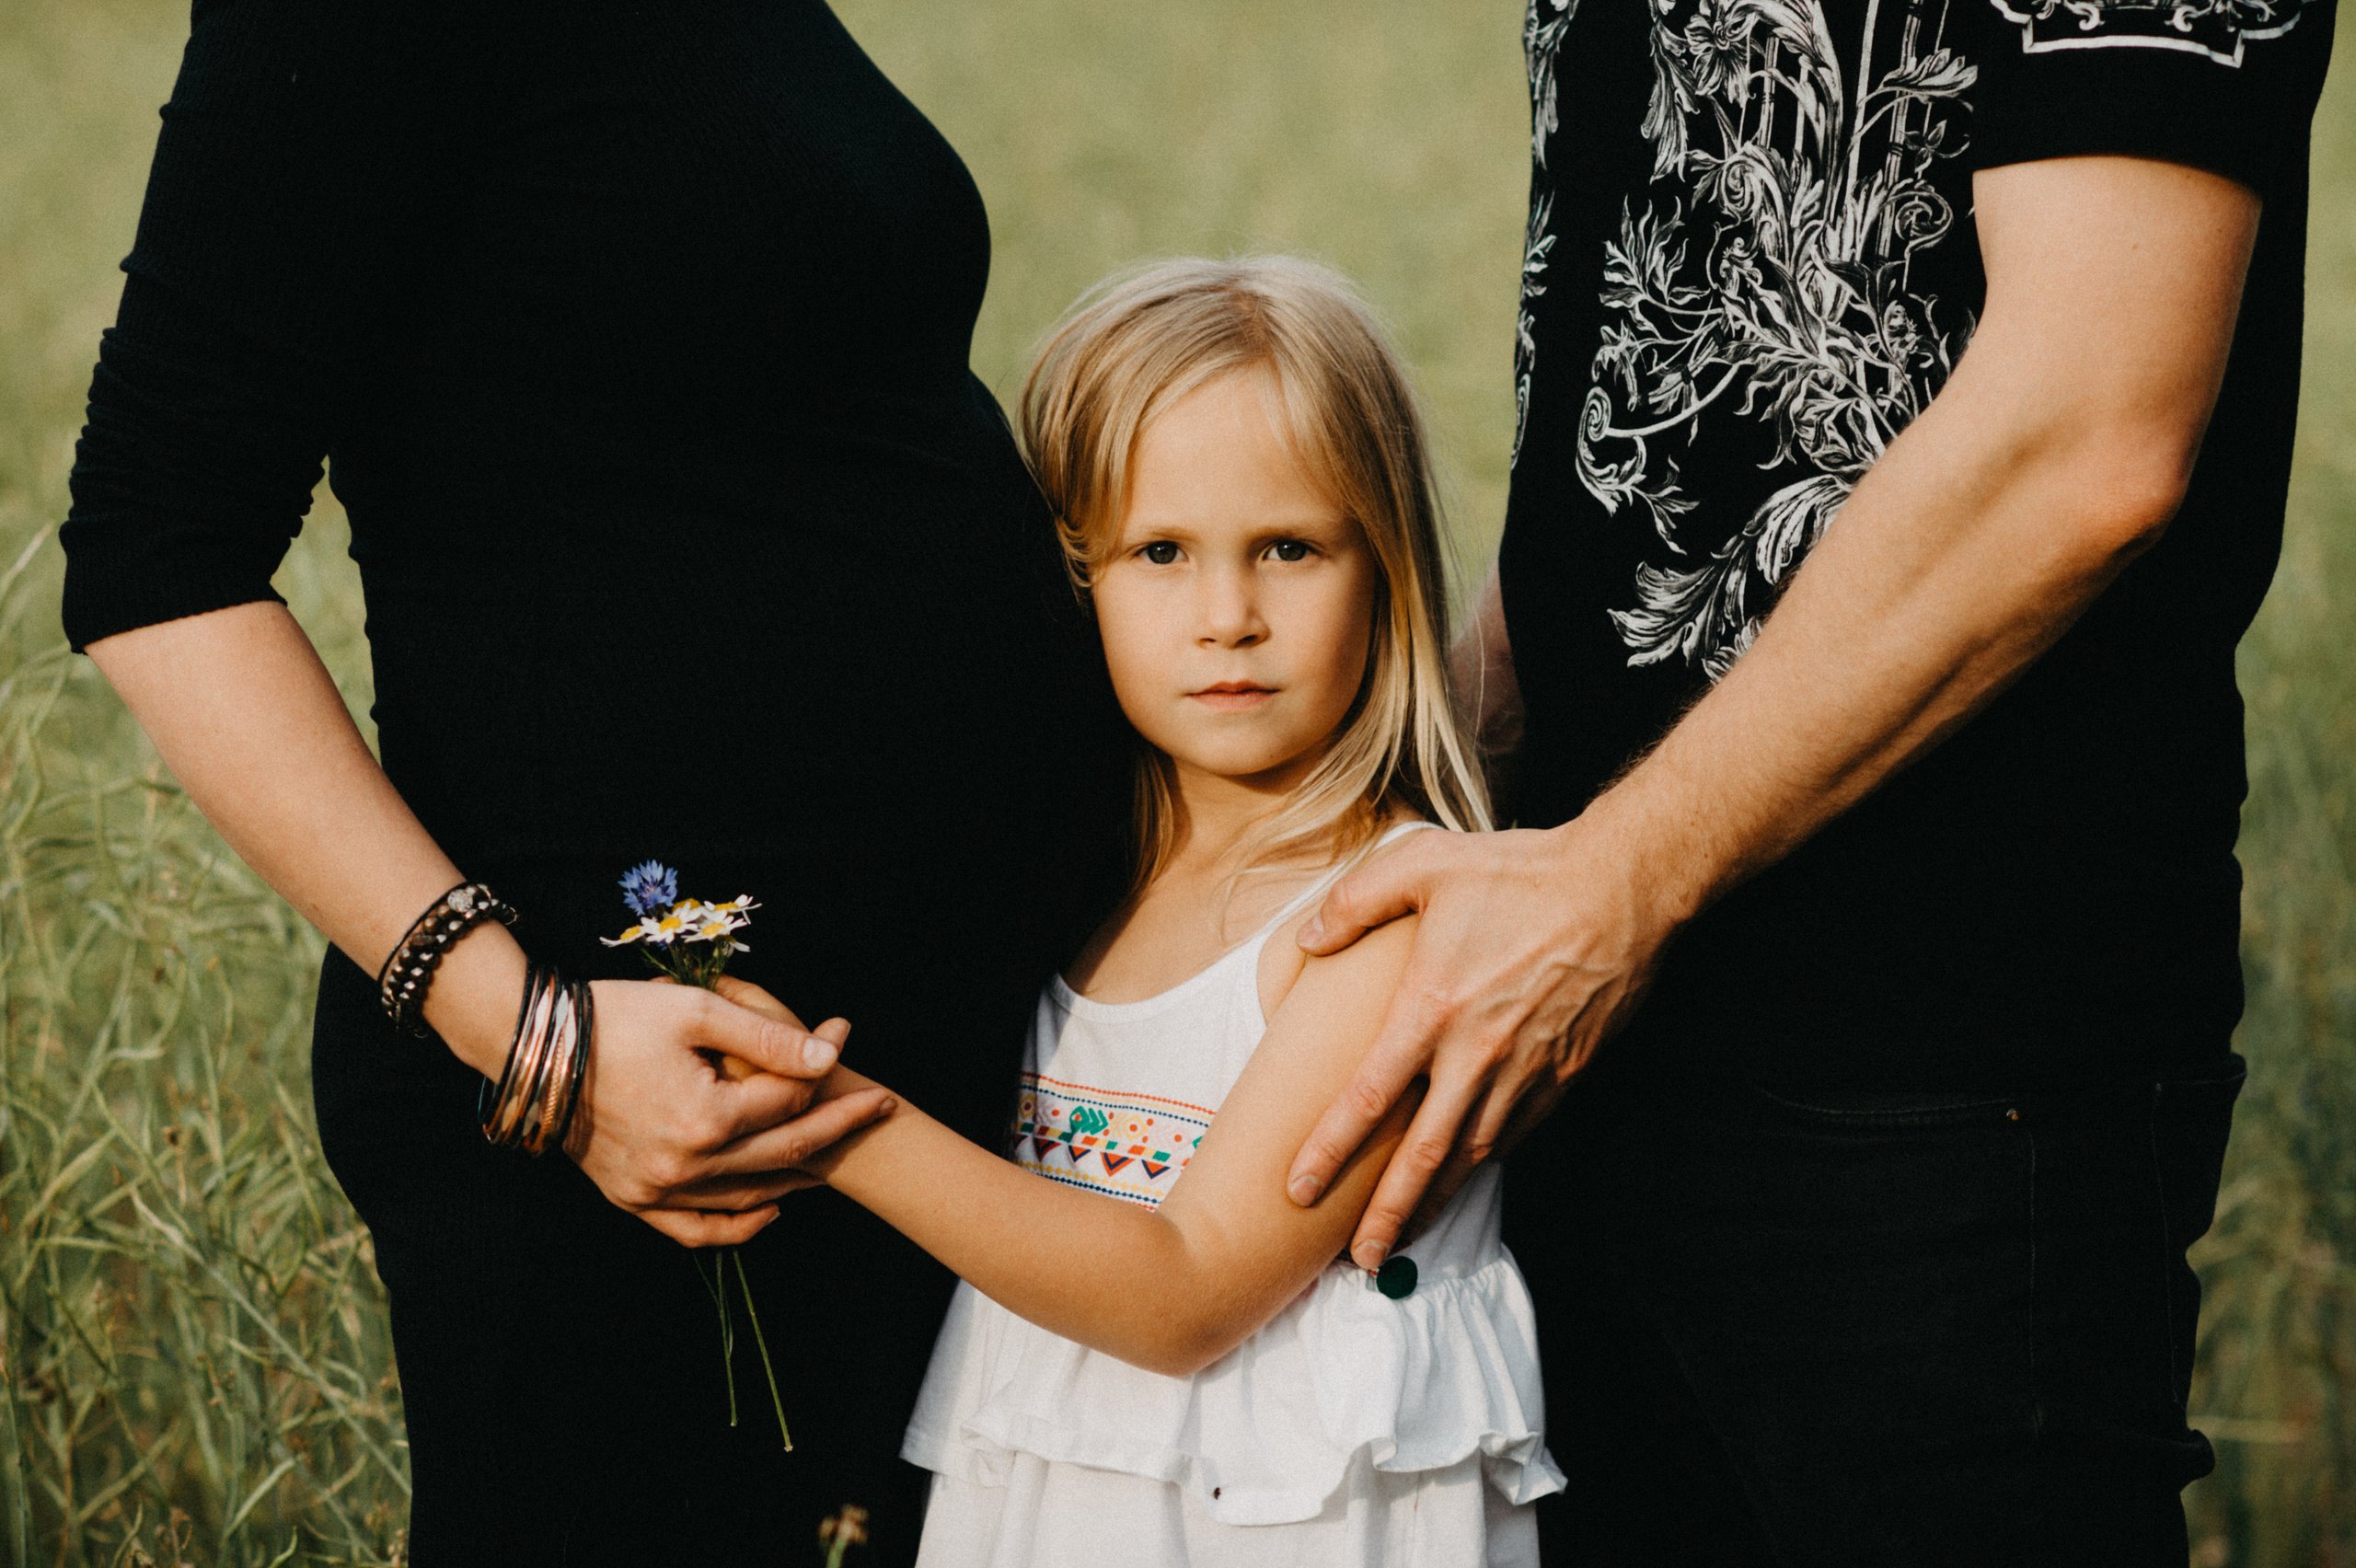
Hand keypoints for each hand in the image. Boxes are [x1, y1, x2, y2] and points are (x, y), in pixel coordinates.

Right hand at [564, 978, 893, 1246]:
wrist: (536, 1049)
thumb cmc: (615, 1017)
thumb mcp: (694, 1010)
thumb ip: (766, 1035)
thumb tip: (828, 1055)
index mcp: (705, 1116)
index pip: (789, 1098)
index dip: (825, 1066)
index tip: (845, 1033)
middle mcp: (685, 1165)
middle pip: (786, 1150)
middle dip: (841, 1126)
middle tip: (882, 1105)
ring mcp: (658, 1191)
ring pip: (751, 1197)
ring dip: (801, 1175)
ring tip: (838, 1150)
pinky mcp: (634, 1201)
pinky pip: (698, 1231)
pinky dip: (739, 1227)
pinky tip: (772, 1210)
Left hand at [1284, 817, 1681, 1267]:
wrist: (1621, 887)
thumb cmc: (1519, 871)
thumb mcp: (1422, 863)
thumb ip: (1354, 901)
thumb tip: (1306, 939)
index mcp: (1433, 1008)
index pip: (1368, 1097)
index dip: (1330, 1149)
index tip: (1298, 1189)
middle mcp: (1477, 1054)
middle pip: (1423, 1156)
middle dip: (1387, 1214)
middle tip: (1357, 1263)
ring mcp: (1526, 1071)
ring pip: (1473, 1158)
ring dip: (1435, 1204)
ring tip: (1403, 1241)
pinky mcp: (1566, 1074)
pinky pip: (1517, 1135)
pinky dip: (1485, 1168)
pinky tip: (1464, 1182)